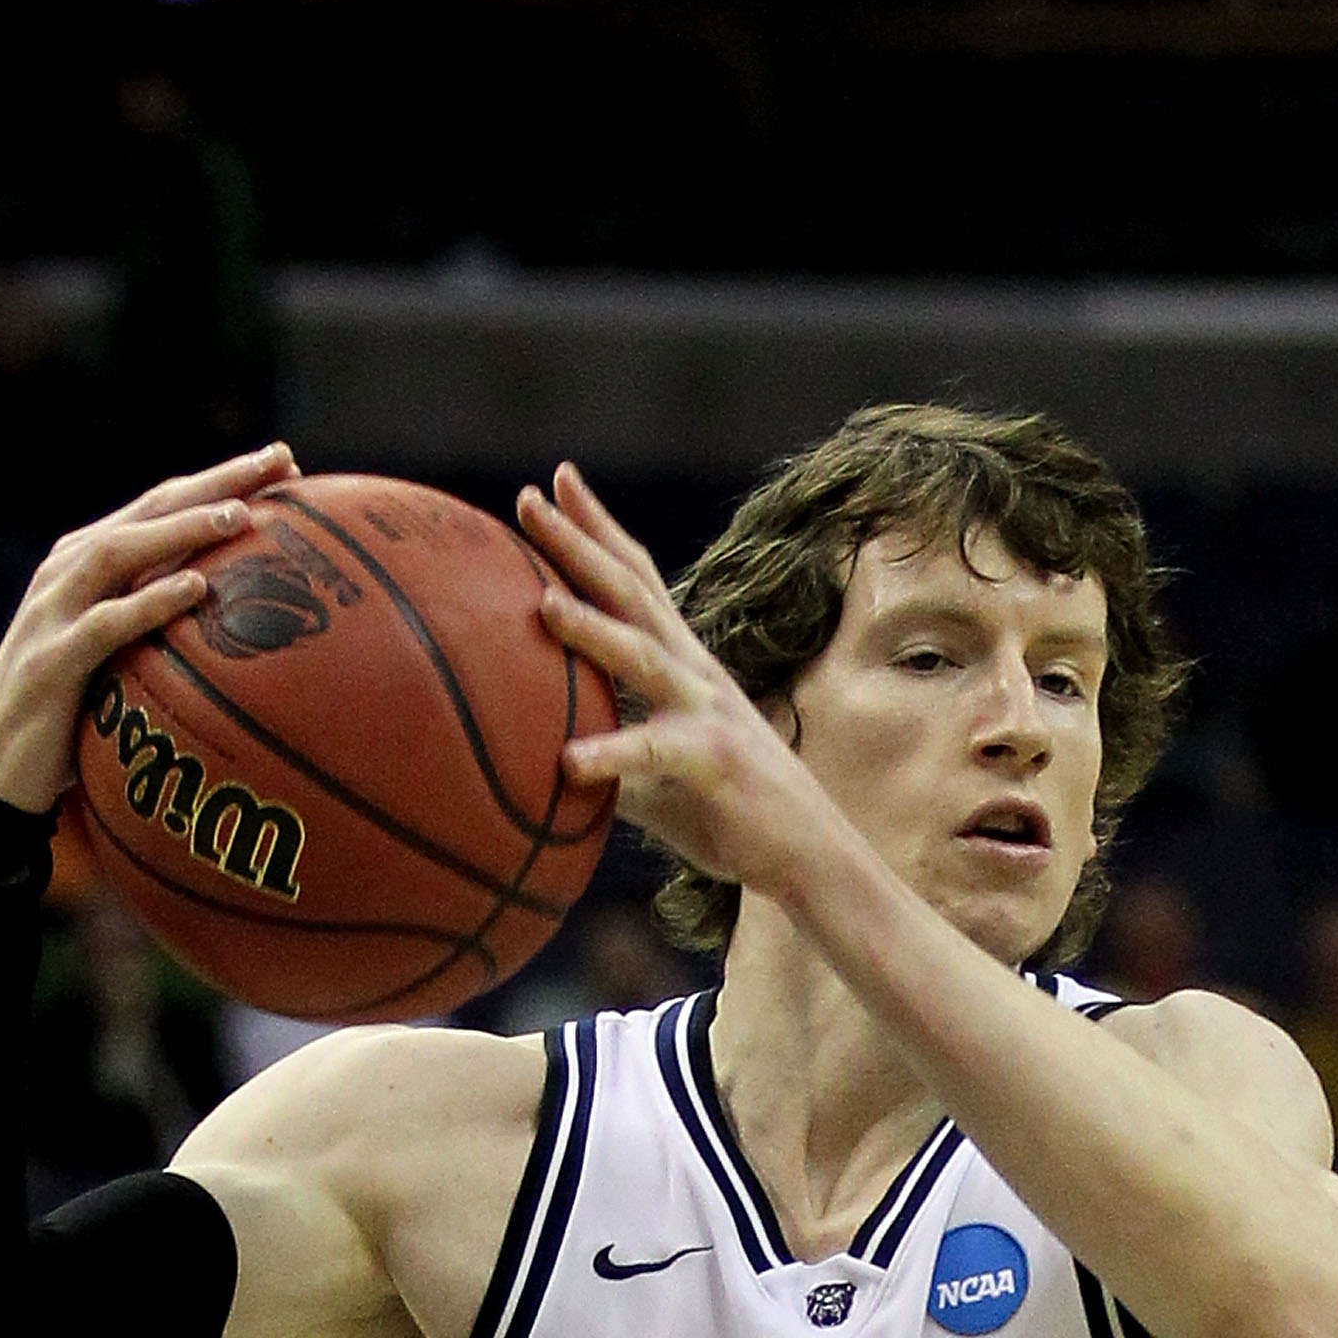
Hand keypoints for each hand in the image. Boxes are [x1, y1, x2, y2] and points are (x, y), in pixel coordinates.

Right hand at [0, 445, 302, 817]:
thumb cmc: (69, 716)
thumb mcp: (117, 653)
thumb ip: (156, 622)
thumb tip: (232, 613)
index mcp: (87, 562)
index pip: (161, 506)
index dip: (220, 480)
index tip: (284, 462)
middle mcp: (68, 571)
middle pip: (149, 510)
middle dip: (215, 482)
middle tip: (279, 460)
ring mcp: (55, 611)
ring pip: (123, 552)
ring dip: (182, 530)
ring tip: (241, 515)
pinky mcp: (53, 661)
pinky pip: (107, 624)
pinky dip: (150, 603)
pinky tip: (194, 589)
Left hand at [519, 461, 828, 907]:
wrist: (809, 855)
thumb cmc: (730, 814)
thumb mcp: (658, 778)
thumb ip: (609, 759)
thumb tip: (543, 764)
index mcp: (682, 665)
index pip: (637, 579)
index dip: (597, 529)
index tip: (555, 481)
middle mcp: (694, 672)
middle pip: (632, 591)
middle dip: (579, 543)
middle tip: (528, 496)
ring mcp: (708, 711)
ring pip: (643, 656)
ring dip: (593, 629)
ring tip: (543, 604)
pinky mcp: (716, 761)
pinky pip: (657, 754)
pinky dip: (612, 755)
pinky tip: (568, 762)